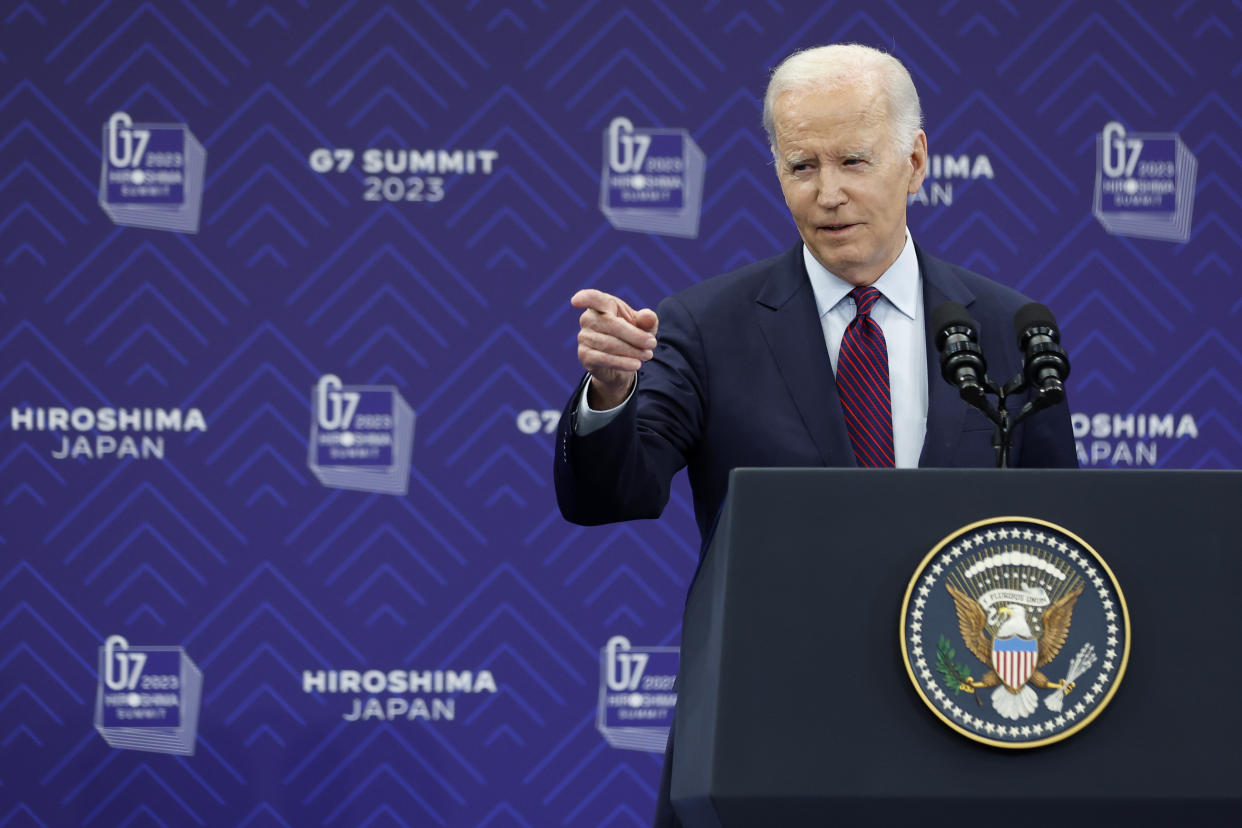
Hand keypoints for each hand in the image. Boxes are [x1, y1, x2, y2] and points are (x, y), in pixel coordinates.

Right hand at [571, 289, 658, 409]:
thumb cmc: (632, 336)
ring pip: (609, 344)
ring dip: (632, 351)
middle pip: (611, 324)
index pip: (592, 298)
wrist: (623, 362)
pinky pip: (604, 359)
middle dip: (635, 335)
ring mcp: (584, 337)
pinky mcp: (584, 355)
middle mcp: (588, 319)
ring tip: (648, 355)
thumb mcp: (645, 326)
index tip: (575, 301)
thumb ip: (648, 320)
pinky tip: (636, 365)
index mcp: (603, 304)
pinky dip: (622, 362)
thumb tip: (649, 317)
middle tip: (652, 343)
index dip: (584, 298)